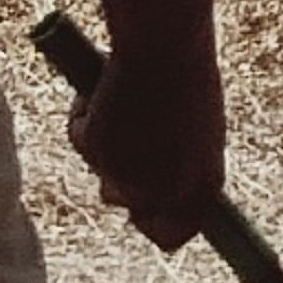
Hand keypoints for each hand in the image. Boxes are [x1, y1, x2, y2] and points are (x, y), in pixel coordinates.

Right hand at [62, 14, 227, 250]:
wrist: (166, 47)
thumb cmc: (189, 78)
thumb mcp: (197, 129)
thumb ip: (178, 165)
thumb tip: (144, 190)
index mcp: (202, 187)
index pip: (172, 235)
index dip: (152, 225)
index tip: (139, 211)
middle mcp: (165, 191)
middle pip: (124, 203)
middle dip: (115, 178)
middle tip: (116, 142)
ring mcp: (129, 175)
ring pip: (100, 169)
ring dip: (103, 141)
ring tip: (121, 99)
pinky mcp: (98, 149)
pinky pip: (80, 135)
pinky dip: (85, 113)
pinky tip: (104, 86)